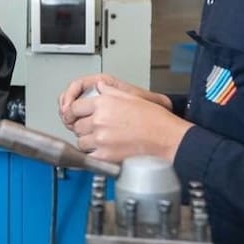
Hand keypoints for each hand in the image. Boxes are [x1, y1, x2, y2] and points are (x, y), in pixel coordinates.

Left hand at [65, 87, 191, 162]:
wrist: (169, 140)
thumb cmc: (156, 121)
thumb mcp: (132, 97)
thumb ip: (110, 91)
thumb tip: (99, 87)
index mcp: (104, 103)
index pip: (74, 107)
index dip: (76, 112)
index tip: (78, 116)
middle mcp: (99, 120)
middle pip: (77, 125)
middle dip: (84, 127)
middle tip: (96, 129)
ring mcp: (101, 139)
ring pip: (81, 141)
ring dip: (88, 142)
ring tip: (103, 140)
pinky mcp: (105, 156)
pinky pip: (89, 155)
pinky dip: (95, 154)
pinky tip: (106, 150)